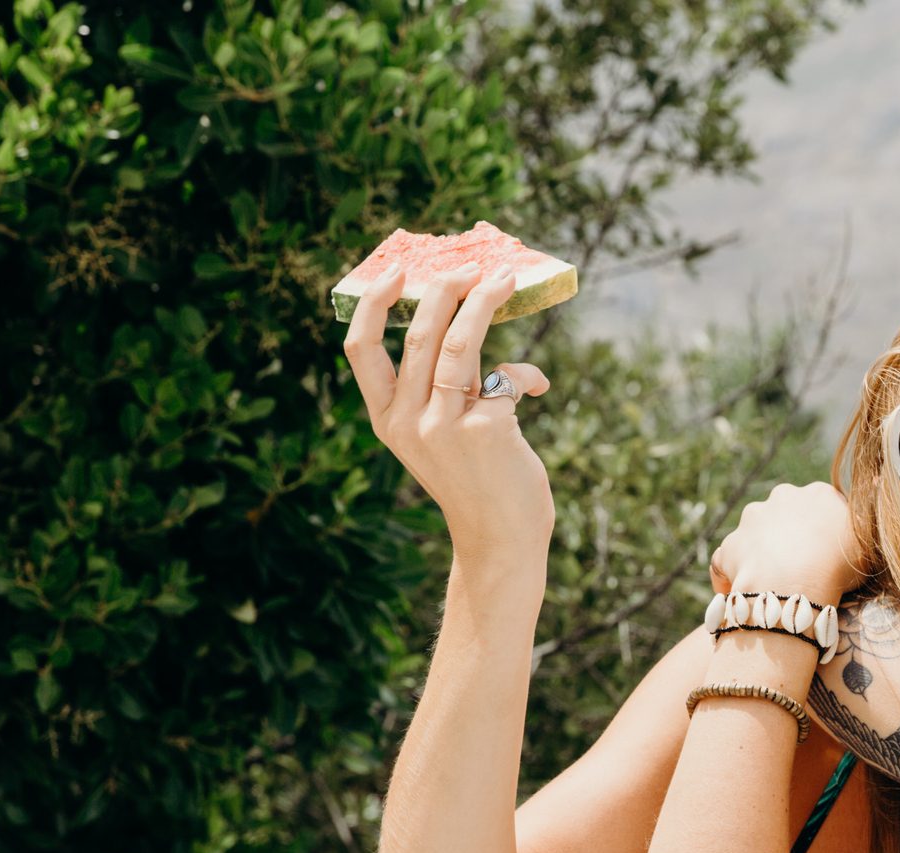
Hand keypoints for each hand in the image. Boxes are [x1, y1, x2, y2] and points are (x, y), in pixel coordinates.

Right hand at [342, 262, 554, 559]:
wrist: (500, 539)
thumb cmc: (475, 479)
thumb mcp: (437, 435)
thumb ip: (437, 389)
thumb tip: (465, 319)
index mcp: (386, 419)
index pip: (360, 349)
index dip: (374, 303)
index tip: (395, 270)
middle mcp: (407, 421)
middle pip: (418, 334)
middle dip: (446, 289)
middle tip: (473, 266)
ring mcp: (444, 427)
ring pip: (461, 343)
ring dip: (486, 303)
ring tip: (506, 281)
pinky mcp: (485, 431)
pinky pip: (506, 377)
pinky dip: (527, 373)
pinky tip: (539, 384)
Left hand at [709, 482, 864, 605]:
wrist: (792, 583)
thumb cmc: (839, 565)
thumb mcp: (869, 541)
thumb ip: (868, 518)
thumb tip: (879, 483)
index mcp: (818, 494)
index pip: (824, 507)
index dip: (828, 532)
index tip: (833, 556)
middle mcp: (782, 497)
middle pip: (788, 515)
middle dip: (792, 536)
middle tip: (803, 568)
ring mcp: (752, 520)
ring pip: (757, 534)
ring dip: (764, 553)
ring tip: (773, 583)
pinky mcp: (730, 545)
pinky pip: (728, 560)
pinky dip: (731, 574)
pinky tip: (738, 592)